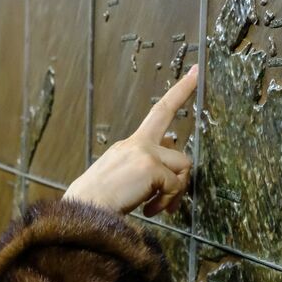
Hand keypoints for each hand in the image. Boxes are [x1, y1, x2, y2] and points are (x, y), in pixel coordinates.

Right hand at [65, 64, 195, 215]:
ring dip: (176, 188)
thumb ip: (145, 170)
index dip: (176, 93)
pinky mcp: (151, 168)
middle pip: (165, 115)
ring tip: (159, 205)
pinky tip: (151, 210)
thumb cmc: (99, 202)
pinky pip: (175, 185)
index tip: (192, 74)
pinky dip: (167, 201)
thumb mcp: (121, 178)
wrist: (84, 210)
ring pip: (182, 164)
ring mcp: (145, 153)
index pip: (156, 113)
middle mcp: (136, 143)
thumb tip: (171, 175)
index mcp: (129, 145)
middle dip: (183, 88)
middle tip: (197, 72)